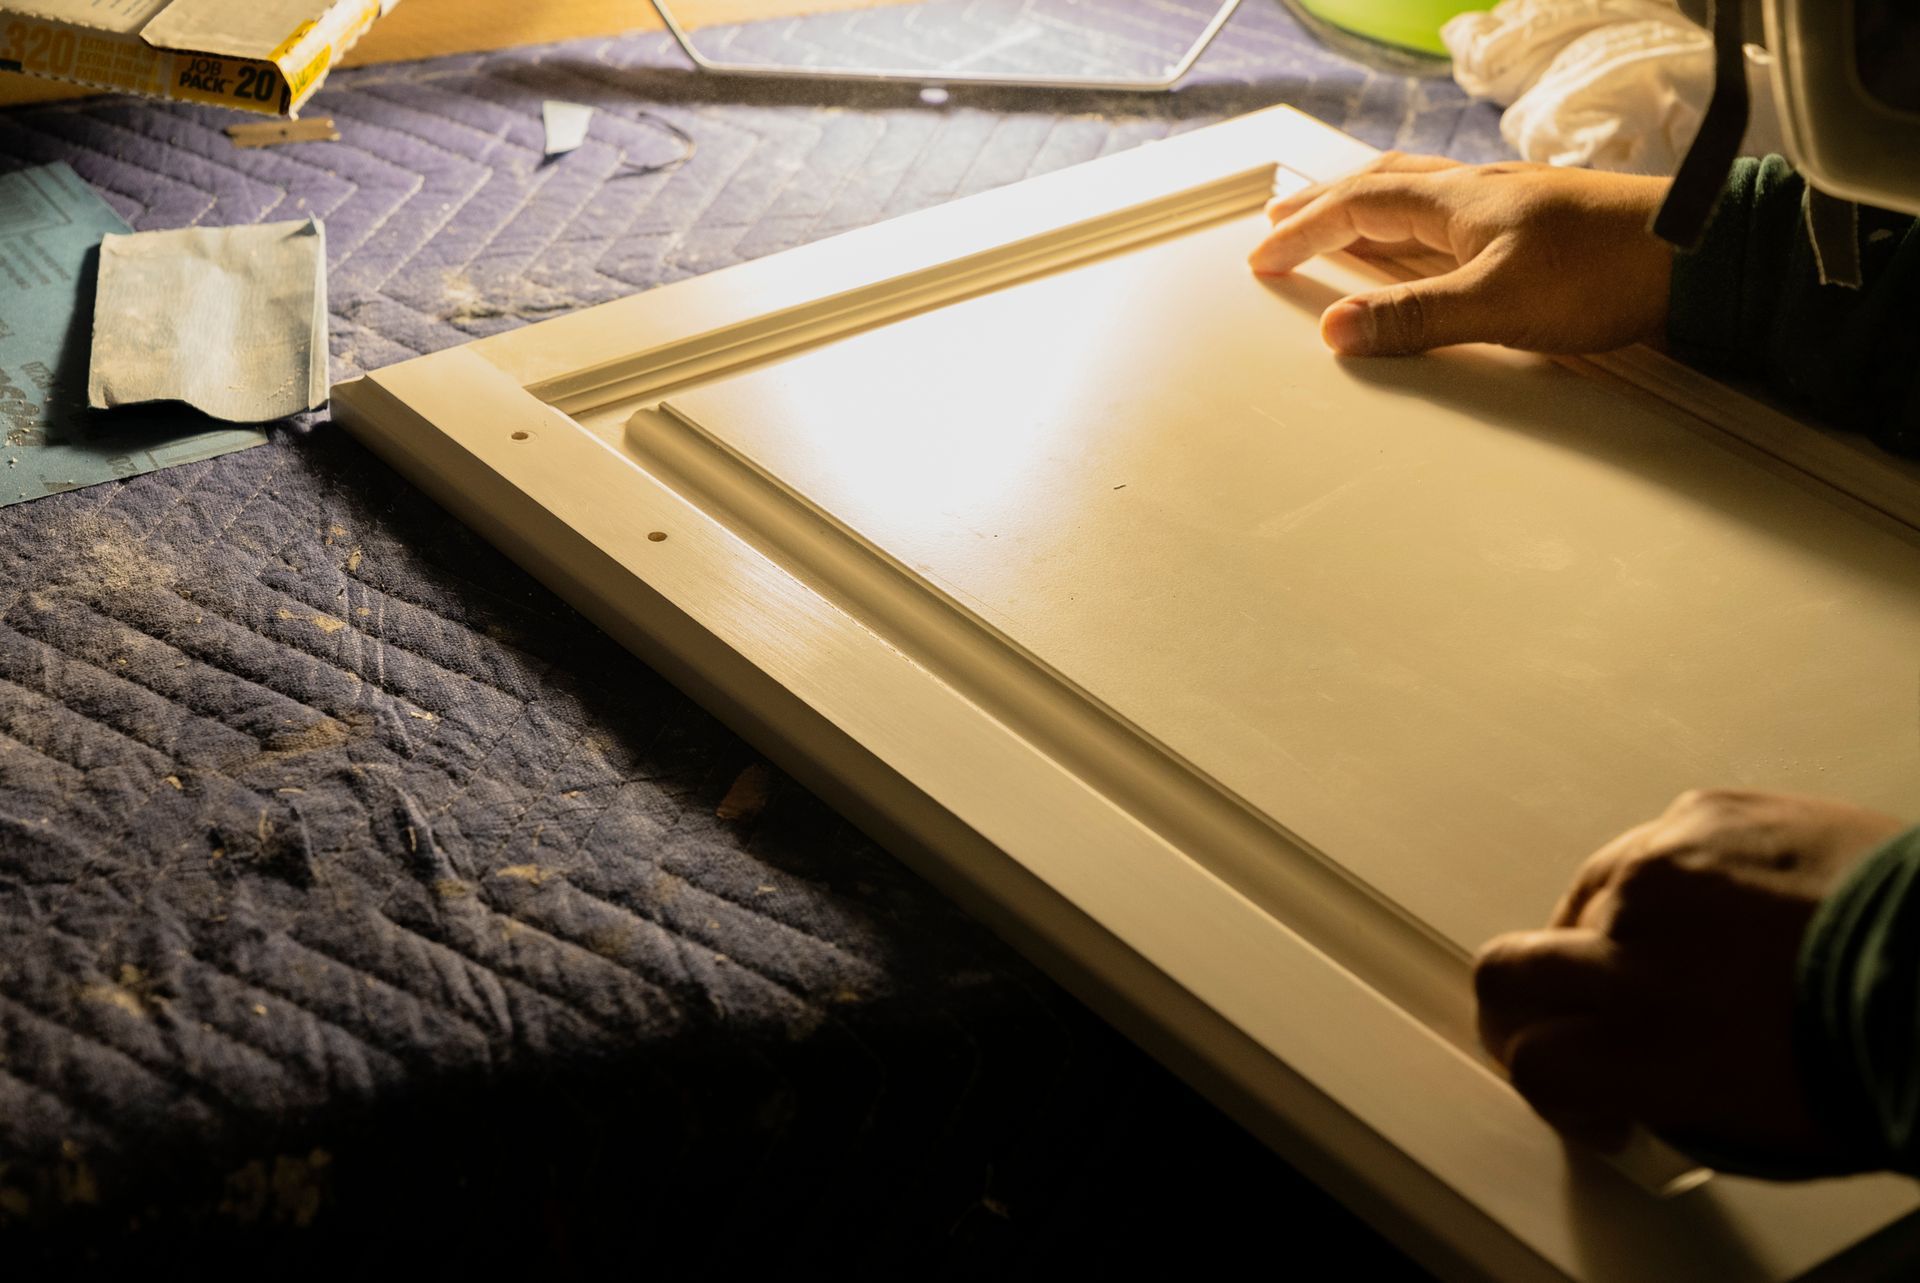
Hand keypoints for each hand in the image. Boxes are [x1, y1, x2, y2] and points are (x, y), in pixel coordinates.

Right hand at [1248, 152, 1675, 357]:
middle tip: (1279, 222)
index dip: (1303, 230)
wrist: (1699, 261)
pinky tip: (1424, 251)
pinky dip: (1411, 230)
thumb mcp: (1499, 303)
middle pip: (1379, 187)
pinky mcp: (1535, 236)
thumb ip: (1415, 318)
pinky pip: (1449, 221)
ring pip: (1415, 199)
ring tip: (1335, 229)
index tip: (1262, 256)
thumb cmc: (1610, 269)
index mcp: (1458, 202)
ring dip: (1364, 210)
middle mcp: (1478, 197)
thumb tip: (1339, 331)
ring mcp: (1507, 213)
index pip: (1357, 206)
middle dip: (1321, 205)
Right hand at [1474, 789, 1905, 1162]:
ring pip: (1583, 902)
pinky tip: (1729, 906)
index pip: (1530, 1061)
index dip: (1551, 1086)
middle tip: (1558, 1023)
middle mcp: (1630, 945)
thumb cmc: (1892, 1048)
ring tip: (1683, 956)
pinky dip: (1672, 881)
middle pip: (1508, 972)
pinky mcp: (1703, 811)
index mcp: (1641, 1041)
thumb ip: (1664, 1097)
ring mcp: (1661, 868)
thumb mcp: (1762, 1125)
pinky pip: (1650, 849)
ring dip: (1609, 935)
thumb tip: (1634, 1087)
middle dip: (1523, 1006)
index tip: (1585, 1098)